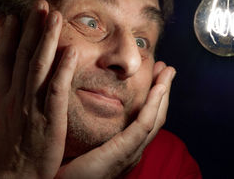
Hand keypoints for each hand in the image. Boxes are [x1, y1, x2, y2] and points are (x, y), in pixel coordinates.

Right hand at [0, 0, 77, 178]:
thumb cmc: (2, 153)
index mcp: (3, 97)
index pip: (6, 60)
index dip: (10, 37)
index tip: (14, 16)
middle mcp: (16, 96)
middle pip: (23, 55)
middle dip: (31, 28)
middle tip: (40, 4)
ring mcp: (32, 105)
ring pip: (39, 65)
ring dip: (47, 39)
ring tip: (55, 16)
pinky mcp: (49, 117)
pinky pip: (56, 88)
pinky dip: (63, 68)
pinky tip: (70, 50)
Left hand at [57, 61, 175, 178]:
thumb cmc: (65, 165)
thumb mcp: (80, 139)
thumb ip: (88, 123)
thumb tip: (85, 100)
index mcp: (124, 146)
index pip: (145, 117)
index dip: (152, 96)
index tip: (154, 74)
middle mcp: (132, 149)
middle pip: (155, 116)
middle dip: (163, 90)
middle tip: (167, 68)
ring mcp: (131, 152)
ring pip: (155, 117)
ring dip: (163, 92)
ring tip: (168, 70)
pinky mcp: (124, 151)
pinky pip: (144, 124)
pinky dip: (154, 104)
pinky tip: (159, 87)